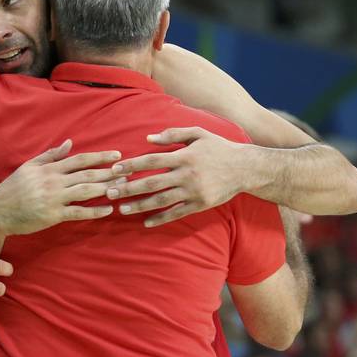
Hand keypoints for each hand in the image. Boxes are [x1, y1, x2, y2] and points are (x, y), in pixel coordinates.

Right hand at [0, 140, 120, 236]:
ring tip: (124, 188)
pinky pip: (78, 212)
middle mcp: (53, 181)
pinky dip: (95, 210)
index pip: (80, 159)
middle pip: (87, 174)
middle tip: (129, 170)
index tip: (118, 154)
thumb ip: (50, 155)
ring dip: (107, 189)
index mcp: (49, 168)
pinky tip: (109, 209)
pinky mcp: (53, 215)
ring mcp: (54, 198)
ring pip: (86, 191)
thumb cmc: (13, 188)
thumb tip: (69, 143)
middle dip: (110, 172)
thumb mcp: (29, 167)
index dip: (100, 156)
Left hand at [109, 127, 253, 226]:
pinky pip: (177, 213)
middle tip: (110, 193)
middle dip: (129, 188)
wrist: (246, 168)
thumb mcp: (198, 133)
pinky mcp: (200, 204)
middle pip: (152, 183)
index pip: (152, 161)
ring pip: (162, 201)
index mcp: (184, 156)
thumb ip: (173, 134)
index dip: (132, 165)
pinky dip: (161, 219)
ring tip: (122, 209)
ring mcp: (193, 191)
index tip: (115, 170)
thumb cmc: (219, 147)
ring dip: (140, 206)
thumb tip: (148, 138)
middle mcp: (187, 175)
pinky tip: (146, 222)